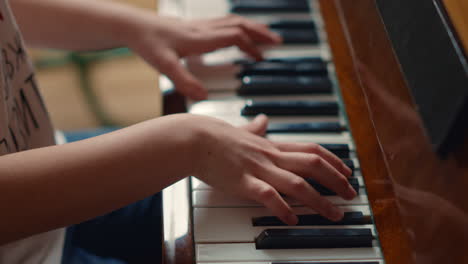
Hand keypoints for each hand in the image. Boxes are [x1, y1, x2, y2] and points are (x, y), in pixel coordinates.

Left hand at [126, 14, 280, 99]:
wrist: (133, 27)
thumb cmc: (148, 44)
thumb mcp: (164, 67)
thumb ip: (184, 82)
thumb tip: (204, 97)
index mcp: (201, 39)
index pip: (234, 37)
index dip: (251, 46)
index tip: (262, 59)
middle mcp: (204, 29)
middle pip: (240, 24)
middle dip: (260, 32)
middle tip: (277, 41)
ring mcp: (200, 26)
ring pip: (233, 21)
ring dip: (252, 27)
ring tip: (265, 35)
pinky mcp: (195, 26)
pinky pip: (224, 23)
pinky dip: (238, 27)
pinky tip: (238, 34)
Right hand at [191, 114, 355, 223]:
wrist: (192, 138)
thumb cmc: (213, 135)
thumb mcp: (240, 130)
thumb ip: (255, 128)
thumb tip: (263, 120)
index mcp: (270, 146)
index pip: (310, 149)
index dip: (333, 160)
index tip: (347, 170)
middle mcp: (270, 156)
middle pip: (312, 164)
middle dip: (336, 179)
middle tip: (351, 194)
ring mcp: (257, 169)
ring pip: (297, 183)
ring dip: (320, 200)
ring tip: (335, 215)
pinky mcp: (242, 182)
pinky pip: (268, 195)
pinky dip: (283, 208)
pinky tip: (293, 220)